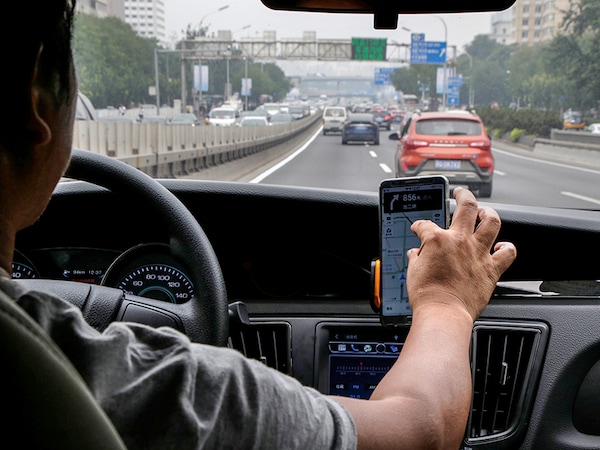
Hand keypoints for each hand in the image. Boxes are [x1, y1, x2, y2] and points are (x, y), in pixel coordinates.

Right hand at [406, 187, 515, 320]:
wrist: (444, 314)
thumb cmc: (427, 296)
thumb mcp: (413, 272)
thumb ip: (416, 259)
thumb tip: (414, 254)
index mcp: (437, 240)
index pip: (425, 225)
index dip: (419, 226)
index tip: (419, 229)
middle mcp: (460, 241)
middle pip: (466, 206)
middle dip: (463, 195)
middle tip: (460, 193)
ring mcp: (478, 253)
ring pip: (492, 222)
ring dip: (489, 214)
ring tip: (485, 212)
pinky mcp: (491, 269)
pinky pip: (508, 253)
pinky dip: (507, 248)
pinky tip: (502, 247)